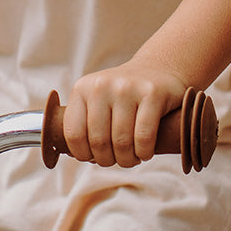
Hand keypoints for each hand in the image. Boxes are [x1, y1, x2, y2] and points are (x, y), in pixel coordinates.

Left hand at [63, 61, 187, 168]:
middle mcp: (102, 85)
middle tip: (117, 159)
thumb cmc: (123, 96)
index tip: (94, 157)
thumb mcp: (96, 100)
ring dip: (127, 160)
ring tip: (132, 157)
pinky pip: (143, 137)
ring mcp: (127, 87)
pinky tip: (145, 151)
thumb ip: (83, 122)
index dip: (83, 155)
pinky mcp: (152, 93)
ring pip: (122, 143)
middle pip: (99, 142)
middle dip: (108, 160)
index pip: (73, 135)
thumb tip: (73, 154)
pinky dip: (144, 153)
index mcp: (82, 88)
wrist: (157, 70)